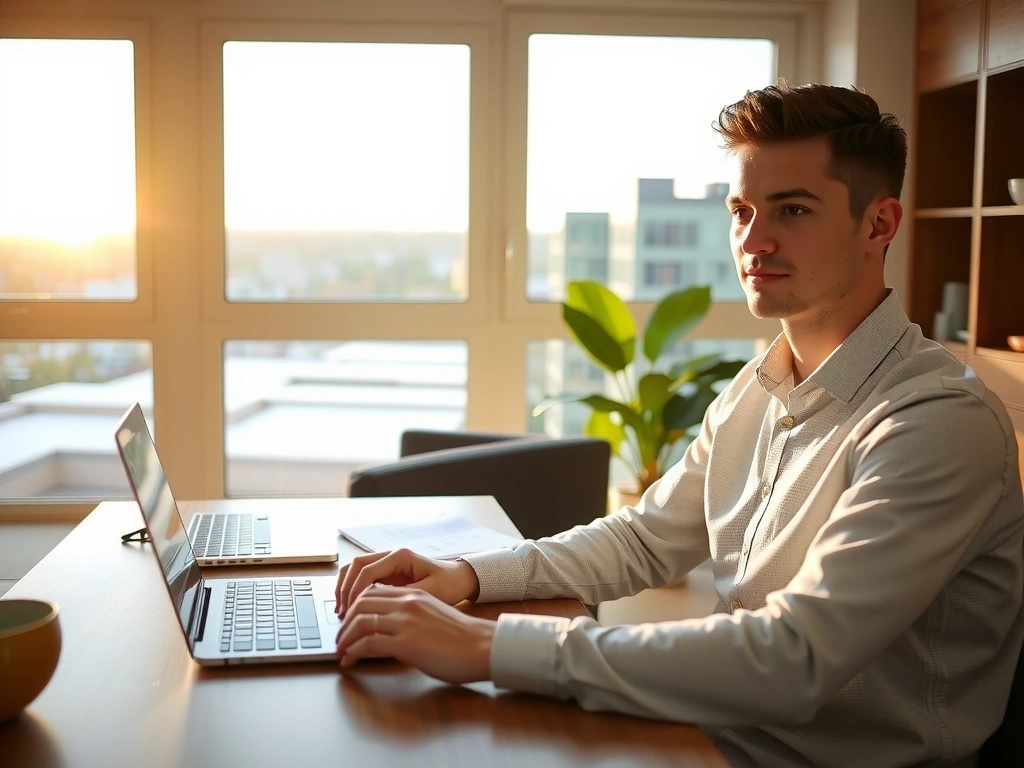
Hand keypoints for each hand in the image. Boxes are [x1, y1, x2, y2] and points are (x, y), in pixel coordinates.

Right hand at [334, 548, 479, 616]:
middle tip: (342, 612)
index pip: (367, 570)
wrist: (460, 579)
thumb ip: (402, 598)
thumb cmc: (449, 585)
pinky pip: (363, 577)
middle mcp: (391, 555)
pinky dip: (353, 589)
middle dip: (345, 589)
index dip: (355, 591)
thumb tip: (377, 608)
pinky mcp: (387, 573)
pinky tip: (351, 607)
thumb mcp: (429, 594)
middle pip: (356, 565)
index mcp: (401, 556)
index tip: (351, 612)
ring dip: (345, 588)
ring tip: (342, 610)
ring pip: (355, 569)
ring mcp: (388, 563)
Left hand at [336, 586, 494, 684]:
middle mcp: (406, 603)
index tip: (348, 622)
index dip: (354, 607)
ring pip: (360, 623)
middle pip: (360, 605)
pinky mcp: (405, 644)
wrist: (481, 647)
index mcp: (413, 594)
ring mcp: (405, 622)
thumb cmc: (462, 637)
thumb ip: (410, 615)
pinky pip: (368, 645)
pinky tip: (350, 662)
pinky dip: (353, 653)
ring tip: (341, 651)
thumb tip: (390, 627)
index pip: (371, 593)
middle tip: (340, 638)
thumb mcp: (432, 615)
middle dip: (344, 623)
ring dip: (344, 639)